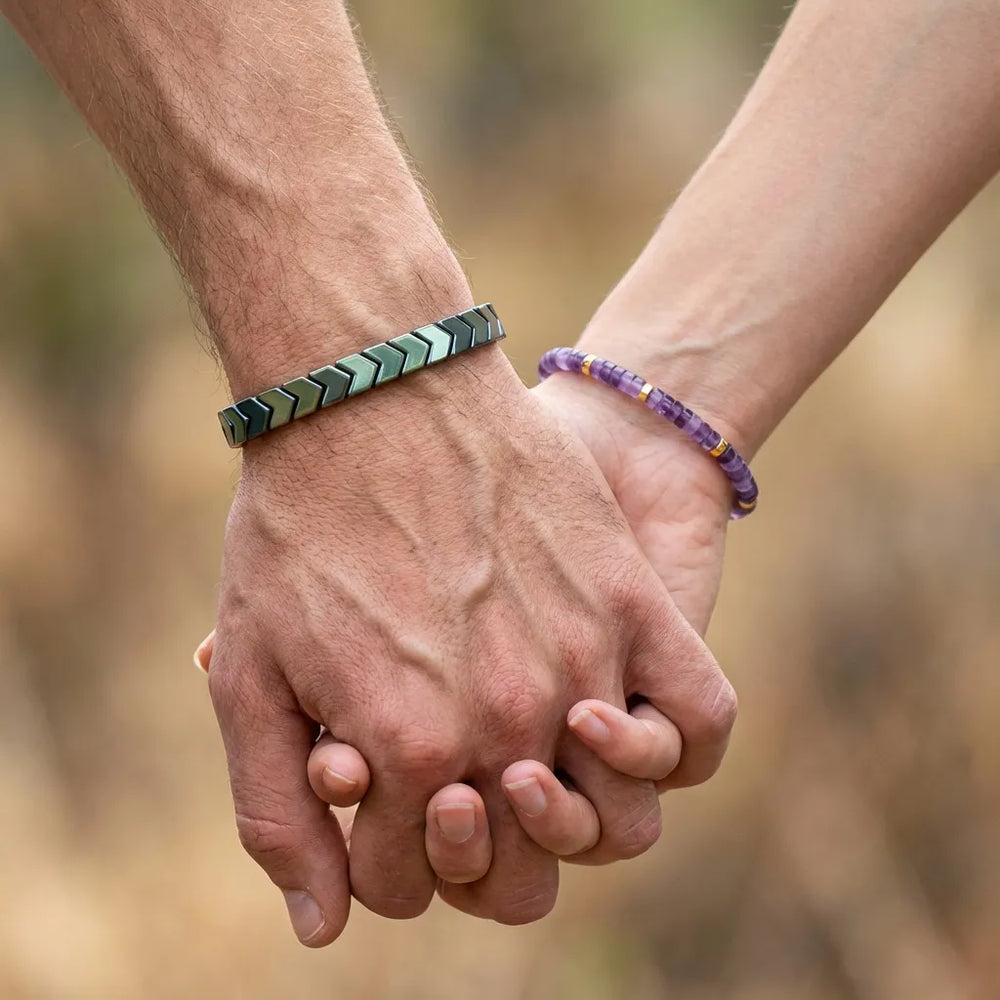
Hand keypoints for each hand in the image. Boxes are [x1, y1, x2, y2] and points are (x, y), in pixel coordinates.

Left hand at [206, 344, 735, 943]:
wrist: (378, 389)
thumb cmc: (300, 526)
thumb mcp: (249, 670)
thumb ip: (275, 814)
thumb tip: (323, 927)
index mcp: (403, 754)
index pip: (405, 884)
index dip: (378, 858)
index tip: (372, 801)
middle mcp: (502, 725)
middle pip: (515, 875)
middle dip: (466, 857)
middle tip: (443, 793)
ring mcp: (578, 665)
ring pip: (609, 818)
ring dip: (562, 810)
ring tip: (523, 752)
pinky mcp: (629, 603)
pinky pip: (698, 721)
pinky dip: (670, 747)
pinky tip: (615, 719)